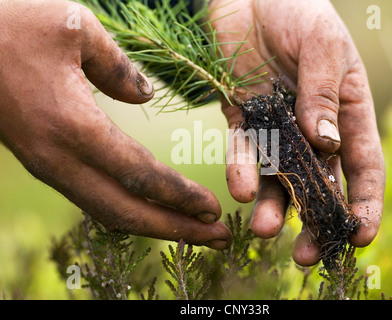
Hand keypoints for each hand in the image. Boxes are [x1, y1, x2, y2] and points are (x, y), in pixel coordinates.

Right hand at [0, 0, 231, 249]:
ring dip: (156, 226)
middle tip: (220, 240)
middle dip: (178, 229)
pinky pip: (94, 199)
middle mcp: (60, 160)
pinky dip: (131, 211)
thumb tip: (143, 96)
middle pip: (128, 212)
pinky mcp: (45, 163)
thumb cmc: (8, 25)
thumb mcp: (73, 27)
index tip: (214, 210)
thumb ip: (117, 66)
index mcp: (73, 128)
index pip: (141, 175)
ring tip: (196, 233)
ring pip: (110, 212)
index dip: (180, 196)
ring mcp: (49, 167)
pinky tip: (153, 210)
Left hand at [210, 0, 384, 263]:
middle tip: (306, 254)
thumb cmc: (299, 11)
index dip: (363, 203)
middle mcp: (312, 129)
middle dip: (313, 221)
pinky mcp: (243, 119)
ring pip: (276, 177)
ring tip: (263, 229)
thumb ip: (323, 95)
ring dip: (271, 206)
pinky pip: (242, 151)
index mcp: (345, 114)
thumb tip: (325, 144)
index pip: (361, 166)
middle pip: (318, 185)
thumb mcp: (323, 46)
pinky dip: (241, 170)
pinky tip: (240, 188)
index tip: (359, 236)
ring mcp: (276, 127)